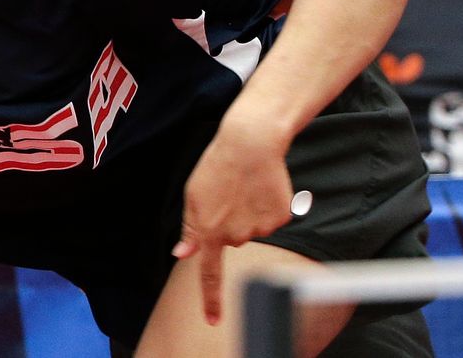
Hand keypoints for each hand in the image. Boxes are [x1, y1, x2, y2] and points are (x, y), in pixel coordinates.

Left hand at [172, 122, 293, 324]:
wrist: (250, 142)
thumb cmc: (218, 165)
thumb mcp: (194, 195)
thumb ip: (191, 228)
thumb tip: (182, 254)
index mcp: (209, 230)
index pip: (209, 273)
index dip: (211, 298)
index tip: (214, 320)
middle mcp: (235, 235)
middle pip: (234, 240)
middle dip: (231, 221)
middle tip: (229, 193)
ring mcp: (260, 227)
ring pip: (255, 229)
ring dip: (251, 212)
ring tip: (246, 186)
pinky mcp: (280, 217)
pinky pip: (273, 219)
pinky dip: (269, 206)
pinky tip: (263, 186)